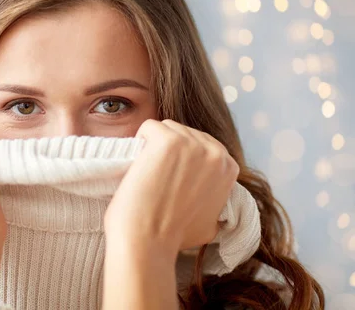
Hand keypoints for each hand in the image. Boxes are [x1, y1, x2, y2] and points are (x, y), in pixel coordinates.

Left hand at [104, 119, 239, 253]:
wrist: (148, 240)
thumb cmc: (173, 236)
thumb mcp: (211, 221)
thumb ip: (215, 200)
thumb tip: (212, 198)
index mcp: (229, 167)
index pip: (201, 145)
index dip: (183, 161)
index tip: (172, 181)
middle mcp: (216, 152)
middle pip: (185, 133)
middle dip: (169, 153)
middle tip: (158, 181)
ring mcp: (193, 143)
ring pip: (167, 128)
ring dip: (153, 146)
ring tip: (150, 175)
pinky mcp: (168, 140)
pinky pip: (148, 127)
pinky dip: (139, 142)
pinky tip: (140, 166)